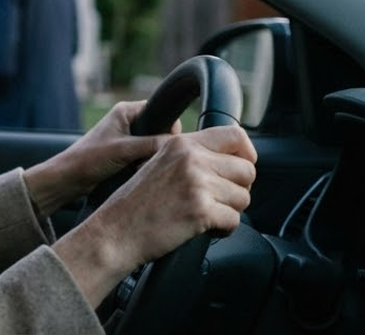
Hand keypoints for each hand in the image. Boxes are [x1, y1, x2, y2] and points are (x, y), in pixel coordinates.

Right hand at [54, 124, 256, 305]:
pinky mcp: (201, 210)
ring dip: (230, 210)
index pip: (235, 135)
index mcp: (182, 143)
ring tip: (206, 212)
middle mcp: (191, 158)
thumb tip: (230, 160)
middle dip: (239, 188)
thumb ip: (191, 155)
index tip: (239, 168)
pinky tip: (203, 227)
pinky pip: (234, 221)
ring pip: (244, 197)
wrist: (117, 228)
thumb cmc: (137, 201)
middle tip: (219, 198)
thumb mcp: (160, 162)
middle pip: (247, 170)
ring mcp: (197, 183)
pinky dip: (223, 229)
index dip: (246, 154)